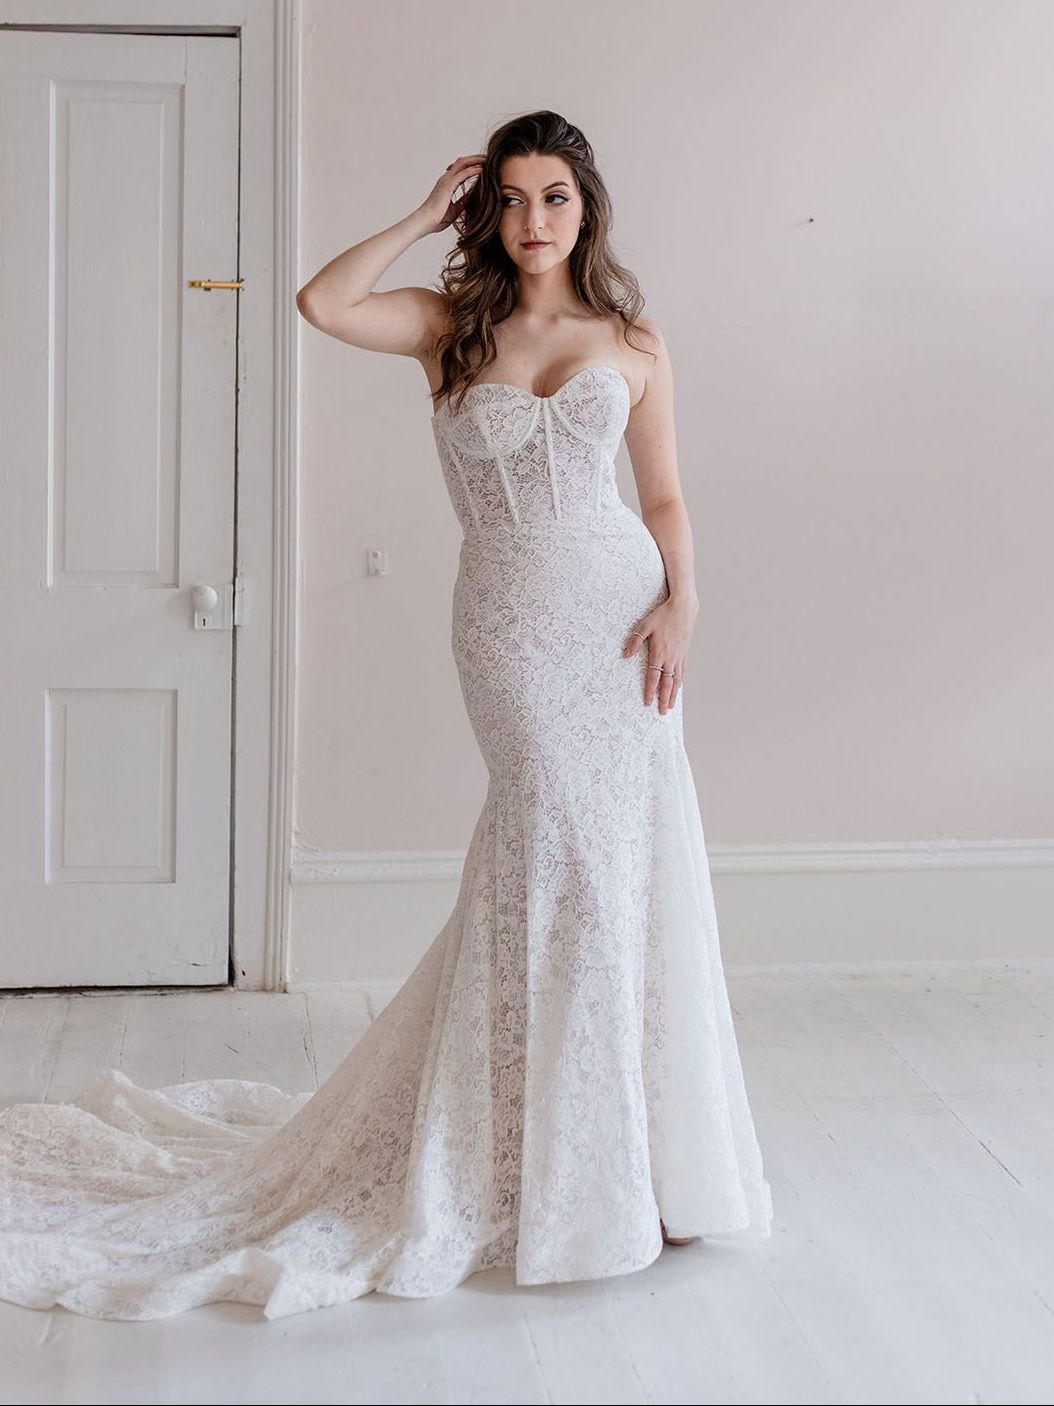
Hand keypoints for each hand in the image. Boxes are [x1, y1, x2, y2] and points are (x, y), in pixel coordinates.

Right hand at [417, 154, 486, 234]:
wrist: (426, 222)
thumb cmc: (437, 219)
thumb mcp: (455, 208)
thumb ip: (463, 201)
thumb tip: (472, 196)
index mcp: (447, 184)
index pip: (461, 169)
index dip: (472, 165)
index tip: (484, 166)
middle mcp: (446, 178)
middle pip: (462, 161)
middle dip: (476, 158)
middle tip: (488, 158)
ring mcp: (446, 180)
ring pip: (463, 163)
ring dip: (476, 160)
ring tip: (488, 160)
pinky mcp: (448, 184)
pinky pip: (464, 173)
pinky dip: (474, 170)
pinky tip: (483, 170)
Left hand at [622, 596, 698, 713]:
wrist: (683, 608)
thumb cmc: (662, 616)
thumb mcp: (645, 625)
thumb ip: (635, 641)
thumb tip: (625, 655)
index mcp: (659, 653)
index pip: (653, 677)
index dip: (650, 691)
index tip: (648, 702)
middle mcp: (670, 658)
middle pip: (667, 684)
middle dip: (664, 699)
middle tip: (662, 712)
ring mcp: (679, 656)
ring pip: (676, 680)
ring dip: (673, 694)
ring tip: (670, 706)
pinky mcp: (685, 653)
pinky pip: (682, 672)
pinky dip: (680, 682)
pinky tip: (679, 687)